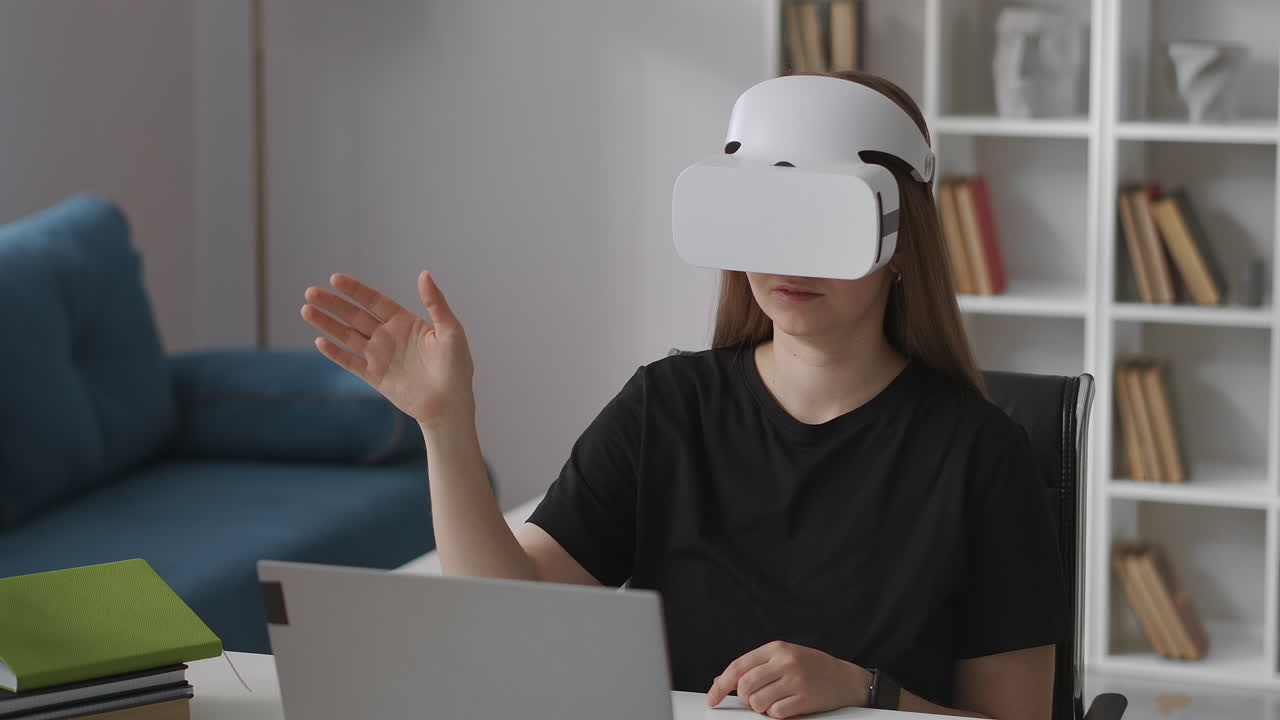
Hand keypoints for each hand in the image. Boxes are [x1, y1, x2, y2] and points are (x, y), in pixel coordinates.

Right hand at [301, 271, 473, 427]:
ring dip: (327, 324)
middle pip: (355, 316)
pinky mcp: (375, 377)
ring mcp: (380, 356)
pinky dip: (336, 353)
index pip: (374, 301)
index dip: (355, 290)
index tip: (335, 279)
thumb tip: (424, 274)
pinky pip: (351, 363)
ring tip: (306, 310)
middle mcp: (389, 336)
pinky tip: (320, 341)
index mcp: (405, 322)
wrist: (450, 404)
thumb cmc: (456, 367)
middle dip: (333, 304)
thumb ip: (435, 303)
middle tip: (311, 292)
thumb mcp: (450, 331)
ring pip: (347, 336)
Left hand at [706, 641, 869, 718]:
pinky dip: (775, 714)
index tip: (713, 698)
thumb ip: (756, 666)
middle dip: (744, 699)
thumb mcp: (785, 657)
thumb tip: (722, 681)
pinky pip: (775, 713)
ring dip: (760, 708)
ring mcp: (795, 680)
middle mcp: (785, 662)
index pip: (738, 666)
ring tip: (772, 703)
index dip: (721, 685)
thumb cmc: (813, 668)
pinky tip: (786, 707)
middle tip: (754, 701)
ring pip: (758, 702)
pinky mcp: (804, 698)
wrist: (847, 679)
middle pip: (745, 686)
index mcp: (776, 649)